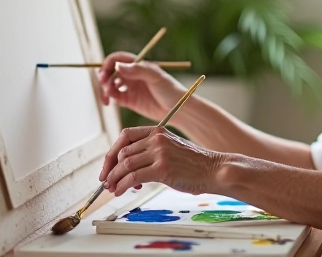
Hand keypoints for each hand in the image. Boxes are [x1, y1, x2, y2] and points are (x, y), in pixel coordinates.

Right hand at [98, 52, 187, 121]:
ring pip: (110, 84)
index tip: (104, 74)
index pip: (117, 59)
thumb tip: (119, 66)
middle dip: (103, 77)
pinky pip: (114, 96)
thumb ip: (138, 70)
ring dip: (104, 88)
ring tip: (108, 97)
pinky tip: (109, 102)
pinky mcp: (129, 100)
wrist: (176, 109)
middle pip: (110, 71)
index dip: (107, 64)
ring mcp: (129, 87)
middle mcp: (131, 74)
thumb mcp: (156, 77)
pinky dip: (108, 98)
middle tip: (104, 86)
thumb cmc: (170, 89)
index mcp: (137, 64)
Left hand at [100, 126, 225, 195]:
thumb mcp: (171, 149)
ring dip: (114, 179)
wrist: (214, 170)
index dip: (112, 152)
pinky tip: (121, 191)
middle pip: (122, 152)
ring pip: (125, 165)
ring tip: (113, 189)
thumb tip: (127, 166)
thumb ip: (151, 151)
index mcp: (158, 131)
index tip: (108, 166)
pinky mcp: (162, 169)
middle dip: (110, 169)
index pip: (125, 136)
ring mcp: (160, 153)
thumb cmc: (194, 164)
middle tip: (107, 181)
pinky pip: (133, 177)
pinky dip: (123, 186)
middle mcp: (157, 139)